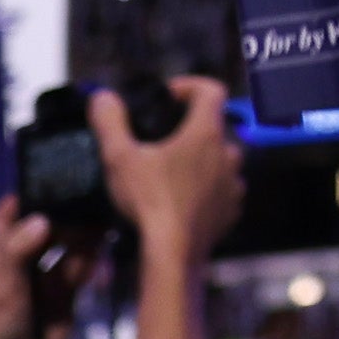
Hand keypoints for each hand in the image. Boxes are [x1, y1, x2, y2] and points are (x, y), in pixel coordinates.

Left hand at [0, 192, 91, 338]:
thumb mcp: (1, 286)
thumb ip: (19, 250)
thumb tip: (42, 218)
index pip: (10, 213)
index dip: (28, 193)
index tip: (53, 173)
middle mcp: (22, 260)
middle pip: (46, 225)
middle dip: (65, 212)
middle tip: (89, 193)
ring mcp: (45, 277)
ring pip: (68, 245)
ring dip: (82, 234)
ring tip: (101, 216)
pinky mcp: (66, 295)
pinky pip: (81, 268)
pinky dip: (91, 258)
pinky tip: (100, 247)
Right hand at [99, 78, 244, 256]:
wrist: (175, 252)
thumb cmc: (150, 201)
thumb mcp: (120, 158)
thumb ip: (110, 123)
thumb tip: (103, 98)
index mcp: (207, 133)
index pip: (212, 90)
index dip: (190, 85)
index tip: (169, 97)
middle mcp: (230, 153)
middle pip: (214, 126)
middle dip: (190, 128)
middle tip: (161, 139)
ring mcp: (234, 183)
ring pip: (220, 159)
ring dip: (199, 159)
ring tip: (169, 171)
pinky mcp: (232, 209)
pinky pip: (222, 188)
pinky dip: (206, 187)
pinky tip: (181, 198)